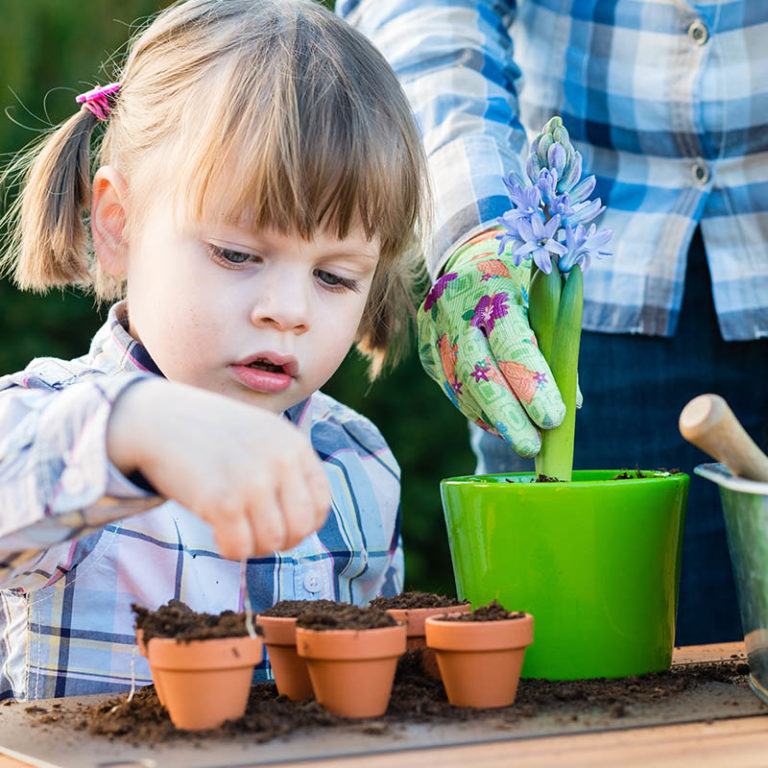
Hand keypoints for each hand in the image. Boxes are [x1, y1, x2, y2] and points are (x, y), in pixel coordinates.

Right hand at [107, 379, 330, 559]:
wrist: (157, 419)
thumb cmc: (210, 434)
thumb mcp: (263, 436)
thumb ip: (287, 470)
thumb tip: (305, 524)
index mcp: (295, 445)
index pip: (322, 503)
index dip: (304, 525)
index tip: (281, 526)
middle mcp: (280, 461)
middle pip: (302, 527)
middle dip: (281, 542)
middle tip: (255, 534)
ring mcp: (253, 480)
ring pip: (273, 541)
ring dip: (254, 548)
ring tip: (235, 532)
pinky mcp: (222, 499)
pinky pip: (240, 547)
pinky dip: (230, 550)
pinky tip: (217, 533)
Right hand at [418, 231, 565, 456]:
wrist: (467, 255)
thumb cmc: (519, 275)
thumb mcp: (543, 295)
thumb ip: (557, 342)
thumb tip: (571, 402)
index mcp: (491, 287)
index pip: (510, 342)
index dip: (532, 384)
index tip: (555, 418)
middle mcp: (455, 309)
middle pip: (476, 371)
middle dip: (506, 414)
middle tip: (532, 447)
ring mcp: (434, 331)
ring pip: (460, 386)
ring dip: (493, 419)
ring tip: (523, 441)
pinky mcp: (426, 350)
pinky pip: (452, 388)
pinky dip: (478, 411)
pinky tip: (500, 425)